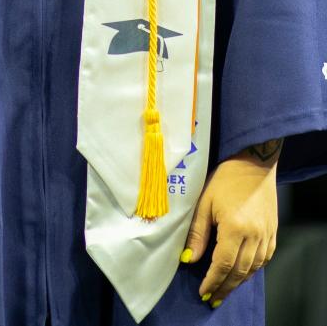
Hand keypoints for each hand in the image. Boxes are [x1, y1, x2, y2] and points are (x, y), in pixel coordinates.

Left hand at [182, 141, 280, 307]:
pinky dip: (252, 269)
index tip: (203, 292)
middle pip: (239, 271)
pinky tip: (243, 273)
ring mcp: (266, 235)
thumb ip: (198, 233)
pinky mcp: (273, 232)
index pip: (222, 264)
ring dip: (238, 281)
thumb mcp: (204, 202)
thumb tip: (189, 259)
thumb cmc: (224, 179)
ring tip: (224, 289)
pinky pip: (264, 259)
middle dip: (224, 287)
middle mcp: (254, 235)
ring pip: (253, 268)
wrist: (253, 163)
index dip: (212, 281)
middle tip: (213, 298)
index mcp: (234, 227)